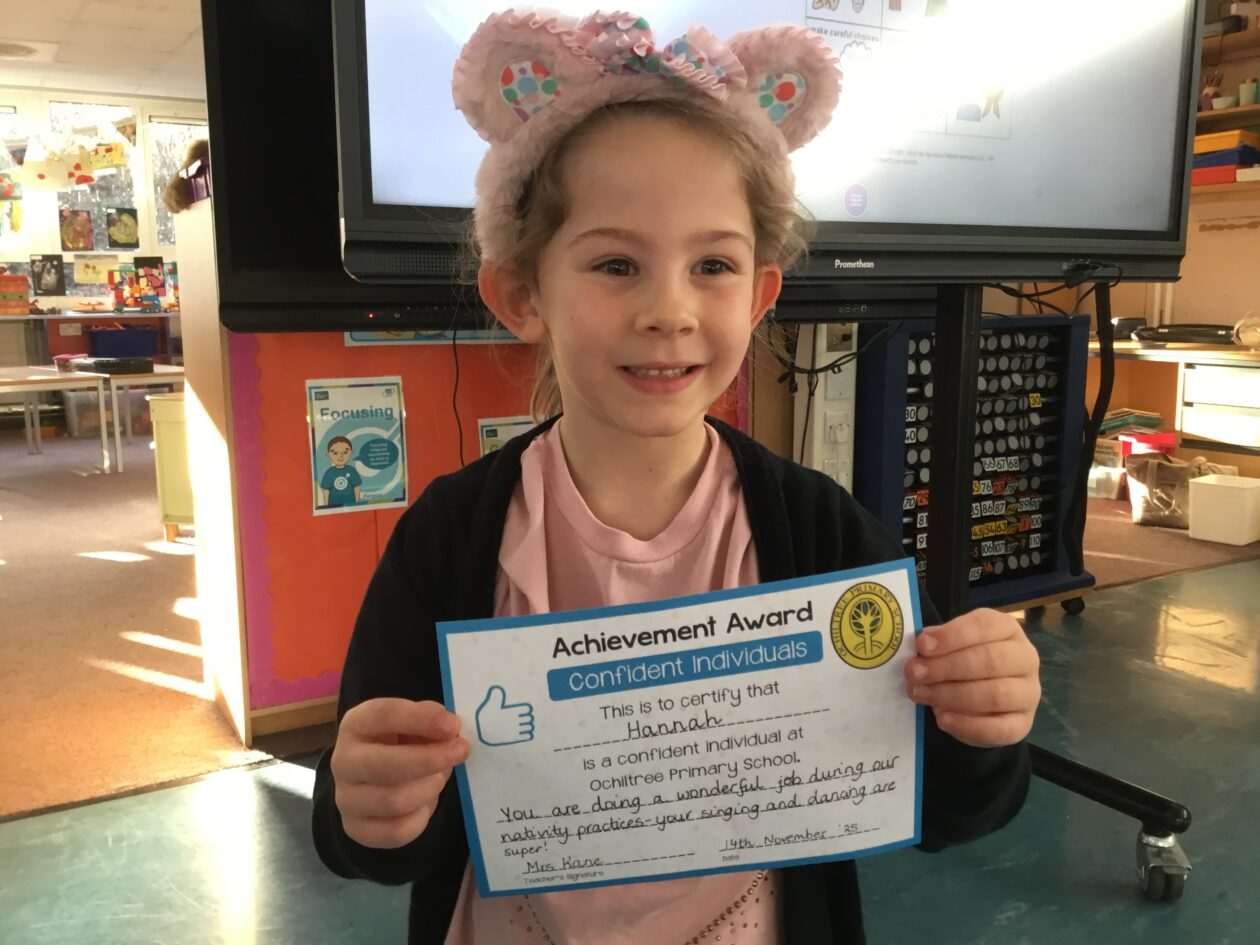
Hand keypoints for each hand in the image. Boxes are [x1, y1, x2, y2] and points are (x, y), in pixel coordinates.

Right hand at [331, 698, 469, 848]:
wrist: (370, 778)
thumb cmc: (398, 742)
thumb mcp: (411, 722)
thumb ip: (429, 719)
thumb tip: (449, 728)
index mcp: (356, 725)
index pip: (383, 716)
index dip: (420, 719)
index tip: (453, 725)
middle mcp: (343, 761)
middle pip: (383, 765)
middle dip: (429, 760)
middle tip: (460, 752)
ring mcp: (346, 799)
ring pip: (393, 801)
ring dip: (429, 788)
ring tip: (440, 777)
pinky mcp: (356, 829)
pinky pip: (396, 832)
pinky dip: (420, 818)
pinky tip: (425, 803)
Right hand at [475, 685, 535, 745]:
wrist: (480, 733)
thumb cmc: (485, 718)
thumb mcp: (489, 705)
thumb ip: (495, 697)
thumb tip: (497, 688)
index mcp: (510, 711)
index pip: (526, 709)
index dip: (526, 709)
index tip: (524, 709)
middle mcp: (514, 720)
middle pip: (529, 718)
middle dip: (528, 717)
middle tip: (525, 718)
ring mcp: (514, 729)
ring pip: (528, 726)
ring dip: (528, 726)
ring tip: (525, 725)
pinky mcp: (514, 738)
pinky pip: (526, 735)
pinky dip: (527, 734)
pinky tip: (526, 733)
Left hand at [905, 608, 1039, 747]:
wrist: (981, 700)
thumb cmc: (963, 660)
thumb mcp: (950, 645)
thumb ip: (938, 642)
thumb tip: (923, 643)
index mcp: (1007, 629)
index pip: (984, 626)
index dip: (951, 636)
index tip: (922, 646)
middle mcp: (1025, 658)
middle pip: (990, 660)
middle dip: (946, 667)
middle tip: (914, 672)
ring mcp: (1029, 693)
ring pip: (995, 694)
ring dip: (951, 695)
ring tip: (920, 694)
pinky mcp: (1023, 724)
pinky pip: (1000, 728)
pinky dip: (968, 725)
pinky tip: (943, 720)